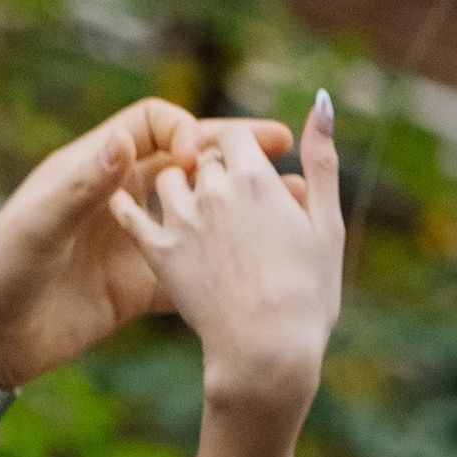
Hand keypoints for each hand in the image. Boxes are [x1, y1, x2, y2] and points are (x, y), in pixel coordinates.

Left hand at [0, 97, 295, 390]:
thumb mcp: (38, 226)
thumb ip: (84, 186)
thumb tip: (125, 144)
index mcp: (90, 167)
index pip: (153, 125)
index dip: (188, 128)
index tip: (211, 153)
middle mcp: (114, 198)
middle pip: (185, 162)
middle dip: (231, 154)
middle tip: (283, 147)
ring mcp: (128, 243)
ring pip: (195, 213)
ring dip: (237, 207)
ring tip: (289, 203)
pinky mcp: (134, 286)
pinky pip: (188, 266)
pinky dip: (223, 261)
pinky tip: (261, 263)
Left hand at [105, 101, 343, 434]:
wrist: (266, 354)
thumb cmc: (308, 294)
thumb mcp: (325, 225)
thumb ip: (322, 162)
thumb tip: (323, 101)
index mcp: (253, 176)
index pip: (236, 137)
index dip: (247, 149)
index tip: (257, 168)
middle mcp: (211, 189)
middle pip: (205, 158)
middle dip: (219, 169)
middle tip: (235, 196)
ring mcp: (180, 221)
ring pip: (170, 180)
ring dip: (183, 187)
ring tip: (201, 209)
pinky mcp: (158, 255)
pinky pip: (133, 218)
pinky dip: (130, 208)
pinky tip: (133, 208)